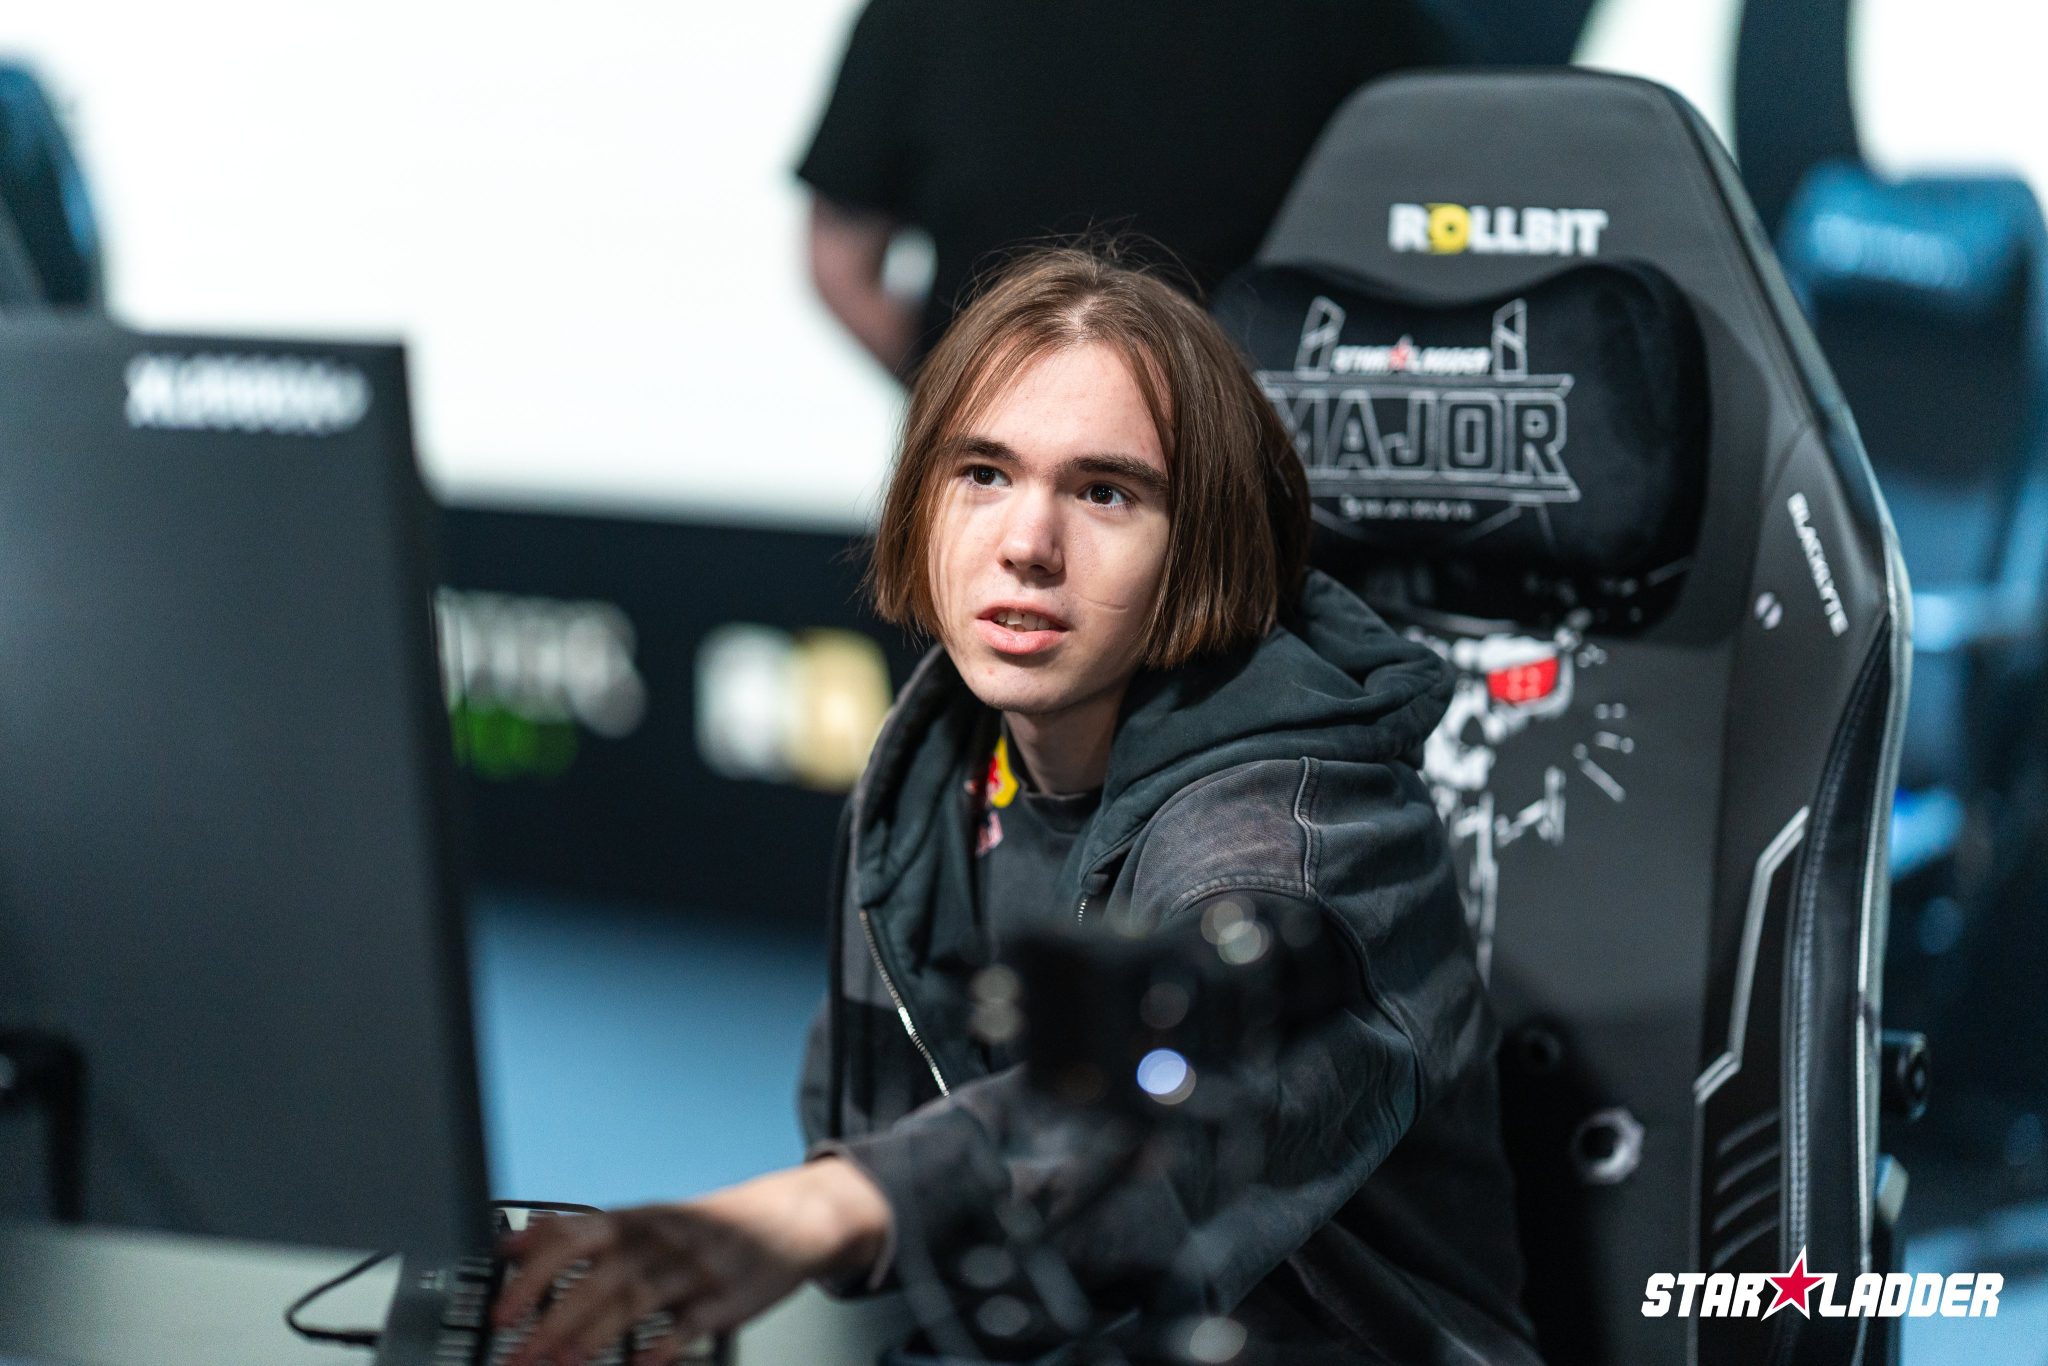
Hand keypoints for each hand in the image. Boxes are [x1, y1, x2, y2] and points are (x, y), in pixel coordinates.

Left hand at [493, 1157, 891, 1365]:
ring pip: (639, 1300)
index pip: (572, 1240)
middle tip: (518, 1354)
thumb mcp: (641, 1219)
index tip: (502, 1310)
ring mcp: (693, 1270)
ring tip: (564, 1364)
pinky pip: (691, 1324)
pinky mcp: (725, 1300)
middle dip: (554, 1319)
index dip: (534, 1273)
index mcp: (633, 1221)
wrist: (786, 1220)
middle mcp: (659, 1242)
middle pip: (599, 1278)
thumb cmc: (702, 1226)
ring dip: (598, 1334)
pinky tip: (641, 1365)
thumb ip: (577, 1232)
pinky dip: (665, 1345)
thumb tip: (513, 1241)